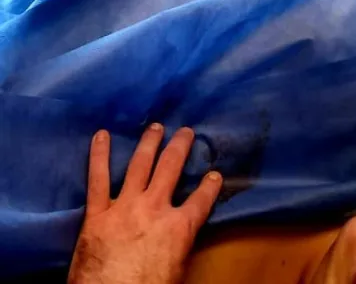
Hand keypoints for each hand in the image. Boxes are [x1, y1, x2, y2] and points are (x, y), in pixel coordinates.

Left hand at [69, 125, 222, 283]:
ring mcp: (125, 206)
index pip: (201, 202)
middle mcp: (154, 208)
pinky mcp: (98, 213)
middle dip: (180, 147)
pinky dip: (99, 156)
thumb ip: (181, 249)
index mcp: (178, 228)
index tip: (215, 174)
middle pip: (171, 169)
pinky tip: (101, 135)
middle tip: (186, 131)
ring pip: (139, 165)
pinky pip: (98, 179)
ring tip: (156, 127)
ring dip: (149, 143)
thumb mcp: (177, 273)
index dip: (210, 187)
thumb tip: (183, 238)